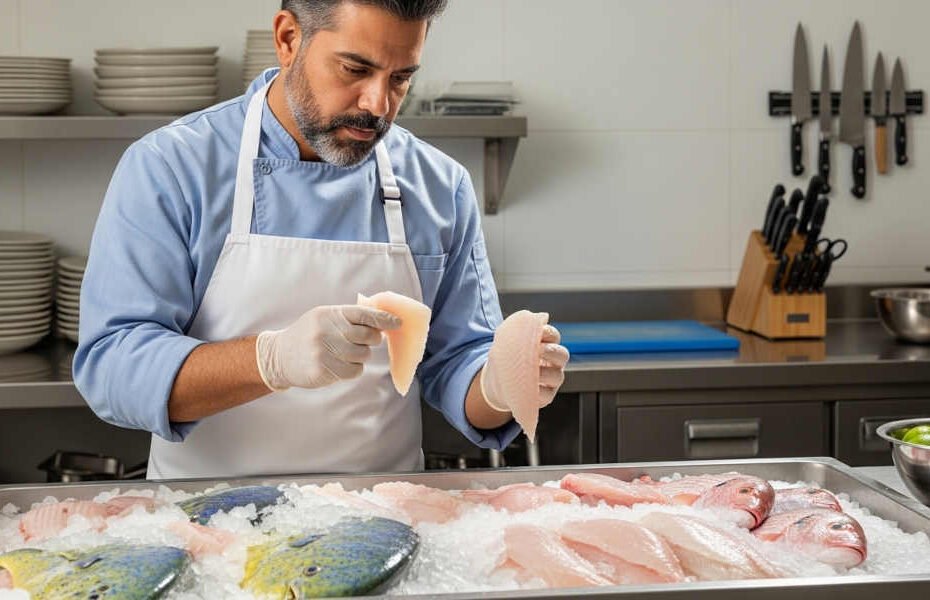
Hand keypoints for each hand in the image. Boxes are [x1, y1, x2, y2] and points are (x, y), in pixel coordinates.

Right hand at [255, 305, 399, 390]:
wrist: (279, 356)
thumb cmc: (309, 334)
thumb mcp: (325, 318)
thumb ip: (349, 317)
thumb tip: (383, 320)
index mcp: (329, 314)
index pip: (363, 314)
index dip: (383, 318)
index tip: (398, 323)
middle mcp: (326, 331)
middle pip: (368, 336)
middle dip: (371, 340)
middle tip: (364, 341)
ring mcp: (323, 351)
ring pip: (363, 355)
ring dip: (360, 356)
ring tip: (344, 353)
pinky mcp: (323, 370)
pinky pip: (354, 371)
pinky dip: (353, 369)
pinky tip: (339, 364)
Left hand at [481, 324, 569, 412]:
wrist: (499, 383)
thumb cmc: (507, 360)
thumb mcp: (507, 344)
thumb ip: (514, 331)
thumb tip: (524, 318)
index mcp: (546, 345)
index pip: (553, 336)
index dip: (548, 332)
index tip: (538, 331)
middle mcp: (553, 362)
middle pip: (563, 354)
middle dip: (552, 351)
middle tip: (538, 350)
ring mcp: (552, 380)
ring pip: (557, 376)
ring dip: (545, 373)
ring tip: (529, 371)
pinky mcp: (546, 396)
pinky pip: (547, 395)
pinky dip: (539, 391)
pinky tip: (527, 388)